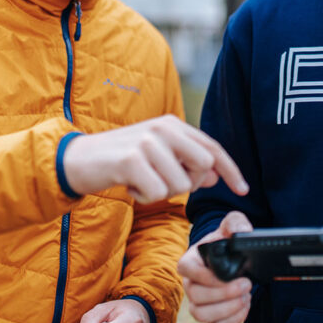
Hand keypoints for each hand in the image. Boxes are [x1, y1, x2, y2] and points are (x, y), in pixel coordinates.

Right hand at [63, 115, 248, 202]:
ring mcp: (147, 142)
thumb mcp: (157, 156)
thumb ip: (185, 162)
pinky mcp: (132, 159)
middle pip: (202, 167)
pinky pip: (157, 194)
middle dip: (188, 184)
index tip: (244, 189)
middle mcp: (163, 128)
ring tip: (140, 181)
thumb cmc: (121, 160)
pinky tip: (130, 186)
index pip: (212, 148)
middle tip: (161, 181)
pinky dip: (143, 198)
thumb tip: (215, 176)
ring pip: (180, 186)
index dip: (231, 170)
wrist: (78, 159)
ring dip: (160, 193)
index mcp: (172, 124)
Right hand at [178, 211, 253, 322]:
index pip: (185, 268)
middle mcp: (190, 283)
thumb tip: (243, 231)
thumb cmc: (227, 242)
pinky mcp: (211, 315)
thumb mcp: (231, 225)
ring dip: (227, 308)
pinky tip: (245, 305)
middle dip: (223, 293)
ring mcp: (198, 301)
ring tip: (245, 295)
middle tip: (246, 283)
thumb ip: (236, 222)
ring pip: (202, 315)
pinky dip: (233, 320)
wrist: (233, 258)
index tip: (226, 274)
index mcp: (191, 260)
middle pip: (195, 296)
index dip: (203, 275)